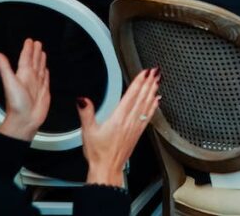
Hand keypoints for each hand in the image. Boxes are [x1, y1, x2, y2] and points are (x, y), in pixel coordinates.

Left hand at [0, 39, 49, 140]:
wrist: (25, 120)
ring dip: (41, 60)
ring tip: (43, 52)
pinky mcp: (44, 91)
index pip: (25, 58)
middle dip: (35, 51)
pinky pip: (46, 78)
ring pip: (40, 68)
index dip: (27, 49)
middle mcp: (30, 78)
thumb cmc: (16, 105)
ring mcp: (37, 85)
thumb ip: (4, 67)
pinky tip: (47, 69)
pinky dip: (47, 72)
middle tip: (37, 43)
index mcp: (22, 75)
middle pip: (33, 61)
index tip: (30, 41)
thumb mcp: (9, 83)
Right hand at [79, 67, 160, 186]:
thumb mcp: (88, 131)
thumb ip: (86, 113)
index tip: (145, 72)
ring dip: (153, 91)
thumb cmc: (98, 153)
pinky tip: (157, 100)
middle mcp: (130, 121)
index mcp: (118, 118)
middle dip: (149, 83)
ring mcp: (136, 126)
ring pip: (147, 105)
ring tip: (157, 81)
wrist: (107, 168)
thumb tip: (82, 100)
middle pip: (142, 97)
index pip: (131, 95)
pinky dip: (154, 106)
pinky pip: (149, 115)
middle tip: (155, 71)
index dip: (139, 82)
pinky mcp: (138, 132)